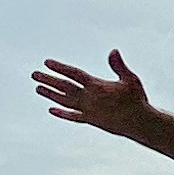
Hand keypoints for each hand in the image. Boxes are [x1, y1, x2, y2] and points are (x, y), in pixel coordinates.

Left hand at [34, 50, 153, 134]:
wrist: (139, 123)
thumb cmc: (136, 100)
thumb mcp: (130, 79)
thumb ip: (118, 66)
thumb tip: (113, 51)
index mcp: (97, 86)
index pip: (74, 74)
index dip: (60, 68)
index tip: (47, 63)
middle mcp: (89, 99)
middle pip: (64, 87)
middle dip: (48, 80)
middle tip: (34, 75)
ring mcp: (88, 111)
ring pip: (65, 101)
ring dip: (50, 94)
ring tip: (38, 89)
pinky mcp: (91, 120)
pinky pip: (72, 116)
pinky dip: (61, 113)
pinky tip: (51, 110)